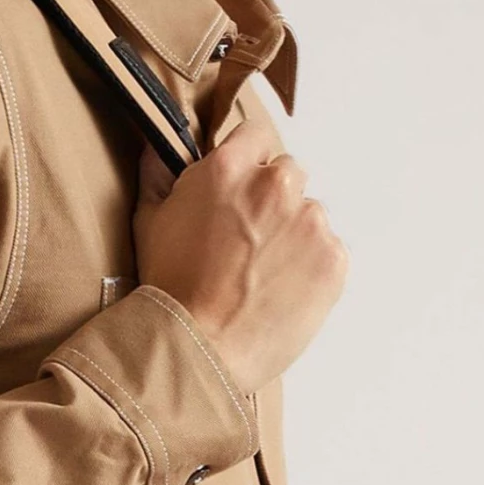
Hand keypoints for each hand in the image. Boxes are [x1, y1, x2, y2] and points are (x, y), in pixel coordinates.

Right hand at [132, 116, 348, 392]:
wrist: (201, 349)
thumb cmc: (170, 289)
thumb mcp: (149, 223)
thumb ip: (157, 175)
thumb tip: (158, 147)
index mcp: (229, 169)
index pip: (255, 135)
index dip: (247, 160)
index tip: (241, 187)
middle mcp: (275, 187)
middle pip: (287, 175)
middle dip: (271, 200)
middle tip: (247, 241)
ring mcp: (310, 223)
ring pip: (309, 216)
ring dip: (293, 235)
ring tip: (262, 275)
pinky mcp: (334, 260)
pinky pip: (328, 252)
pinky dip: (311, 267)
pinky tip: (281, 291)